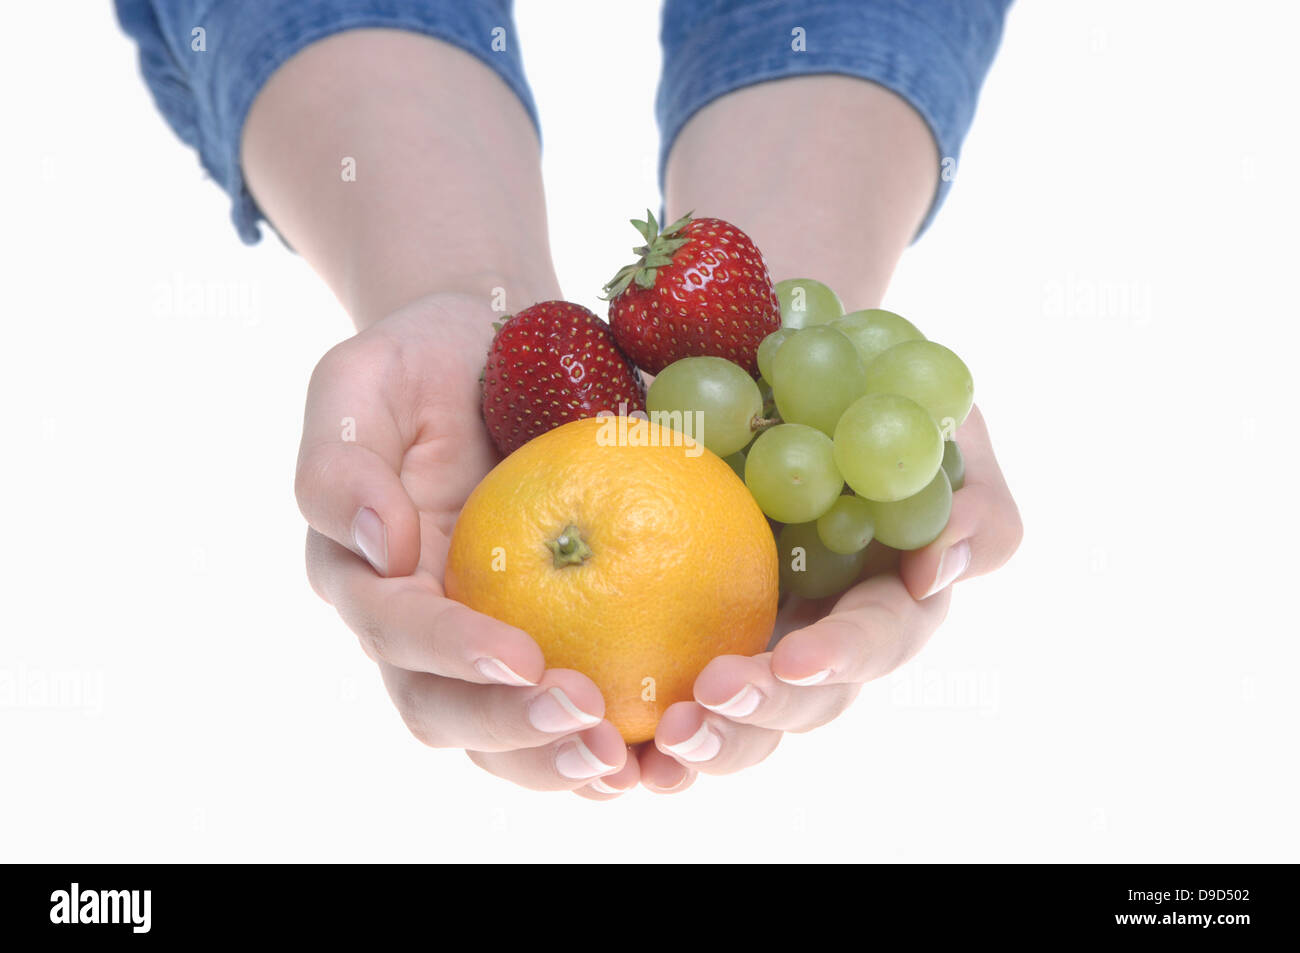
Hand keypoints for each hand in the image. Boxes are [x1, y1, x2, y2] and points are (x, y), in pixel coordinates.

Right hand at [296, 293, 635, 792]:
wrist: (482, 352)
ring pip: (497, 735)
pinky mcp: (539, 634)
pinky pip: (556, 707)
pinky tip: (656, 752)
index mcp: (363, 573)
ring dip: (555, 761)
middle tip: (592, 725)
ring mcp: (473, 638)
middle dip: (511, 731)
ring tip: (625, 765)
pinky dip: (595, 741)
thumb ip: (342, 461)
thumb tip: (381, 545)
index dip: (451, 653)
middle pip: (441, 709)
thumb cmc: (418, 360)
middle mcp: (412, 624)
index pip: (395, 631)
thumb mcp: (360, 380)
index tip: (524, 657)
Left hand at [642, 405, 1021, 789]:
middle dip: (763, 711)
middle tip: (706, 704)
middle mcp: (831, 634)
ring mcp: (767, 642)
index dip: (843, 655)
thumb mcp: (935, 427)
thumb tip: (935, 569)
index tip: (795, 658)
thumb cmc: (871, 394)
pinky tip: (626, 759)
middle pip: (810, 700)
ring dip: (713, 740)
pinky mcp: (701, 641)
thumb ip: (971, 498)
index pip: (876, 639)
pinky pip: (685, 702)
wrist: (777, 373)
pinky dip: (657, 743)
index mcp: (890, 594)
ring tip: (665, 741)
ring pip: (751, 721)